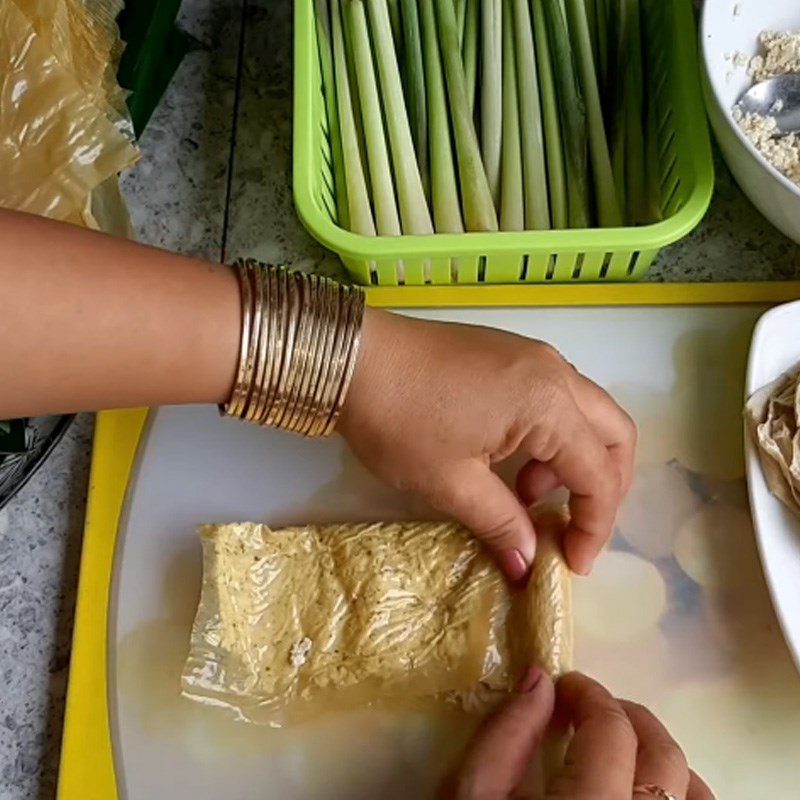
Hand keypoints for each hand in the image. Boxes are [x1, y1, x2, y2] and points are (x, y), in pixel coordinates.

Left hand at [338, 309, 636, 577]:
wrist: (351, 358)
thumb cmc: (399, 421)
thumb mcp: (450, 482)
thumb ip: (500, 524)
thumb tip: (527, 566)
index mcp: (549, 403)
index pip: (599, 474)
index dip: (593, 526)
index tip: (572, 563)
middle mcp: (555, 372)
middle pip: (614, 434)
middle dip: (603, 489)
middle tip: (569, 527)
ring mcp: (534, 357)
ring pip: (587, 413)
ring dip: (575, 460)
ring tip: (526, 493)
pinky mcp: (512, 353)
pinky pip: (557, 398)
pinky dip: (553, 435)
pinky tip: (512, 460)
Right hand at [445, 670, 715, 799]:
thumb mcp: (473, 798)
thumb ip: (506, 735)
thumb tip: (540, 680)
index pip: (611, 729)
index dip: (589, 694)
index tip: (566, 686)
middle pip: (663, 755)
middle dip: (628, 715)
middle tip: (592, 708)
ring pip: (696, 795)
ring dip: (662, 757)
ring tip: (624, 748)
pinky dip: (683, 797)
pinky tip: (646, 794)